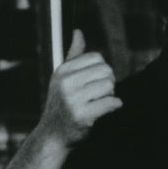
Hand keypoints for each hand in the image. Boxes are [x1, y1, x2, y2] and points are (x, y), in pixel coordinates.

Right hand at [37, 30, 121, 147]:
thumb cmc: (61, 104)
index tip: (93, 82)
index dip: (102, 70)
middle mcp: (66, 83)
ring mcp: (73, 99)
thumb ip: (73, 55)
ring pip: (110, 86)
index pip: (97, 58)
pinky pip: (112, 102)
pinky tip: (105, 111)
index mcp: (63, 71)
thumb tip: (79, 32)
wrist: (53, 136)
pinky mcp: (83, 115)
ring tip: (98, 103)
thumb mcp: (63, 78)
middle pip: (106, 71)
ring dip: (110, 96)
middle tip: (98, 95)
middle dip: (108, 83)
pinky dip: (114, 106)